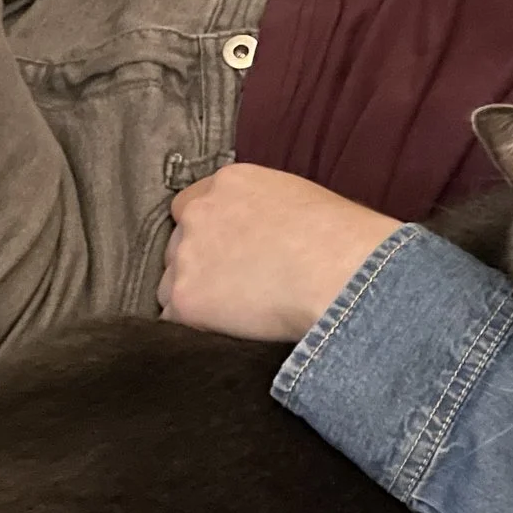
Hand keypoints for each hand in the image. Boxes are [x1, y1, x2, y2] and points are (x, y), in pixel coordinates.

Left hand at [159, 163, 401, 341]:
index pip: (192, 205)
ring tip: (236, 311)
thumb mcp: (299, 199)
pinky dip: (196, 327)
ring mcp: (187, 255)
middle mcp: (199, 213)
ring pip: (171, 282)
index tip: (228, 251)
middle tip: (236, 284)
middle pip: (178, 244)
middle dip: (200, 263)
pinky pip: (173, 320)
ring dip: (195, 295)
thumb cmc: (341, 239)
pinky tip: (228, 329)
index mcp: (229, 183)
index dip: (209, 232)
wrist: (341, 272)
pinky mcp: (185, 299)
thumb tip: (263, 234)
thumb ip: (263, 209)